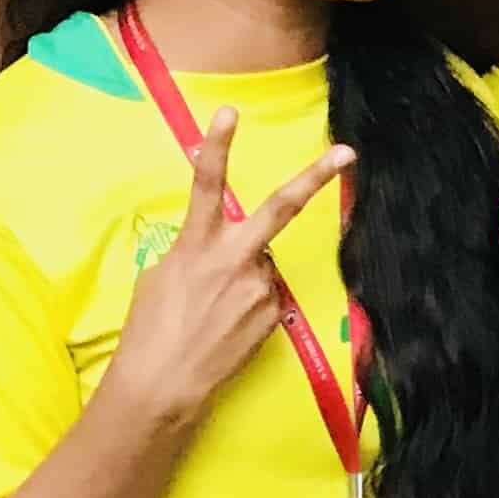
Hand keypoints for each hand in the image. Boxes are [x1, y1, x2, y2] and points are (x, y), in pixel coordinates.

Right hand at [104, 109, 356, 425]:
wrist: (165, 383)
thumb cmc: (151, 329)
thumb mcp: (161, 277)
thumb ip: (195, 252)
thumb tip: (219, 250)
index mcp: (196, 246)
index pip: (207, 186)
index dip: (217, 147)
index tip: (230, 114)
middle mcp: (234, 260)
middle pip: (279, 209)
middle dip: (315, 178)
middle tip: (347, 153)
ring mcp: (260, 288)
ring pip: (263, 265)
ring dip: (246, 276)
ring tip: (215, 311)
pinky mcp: (275, 314)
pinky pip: (268, 296)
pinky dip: (251, 303)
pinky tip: (228, 326)